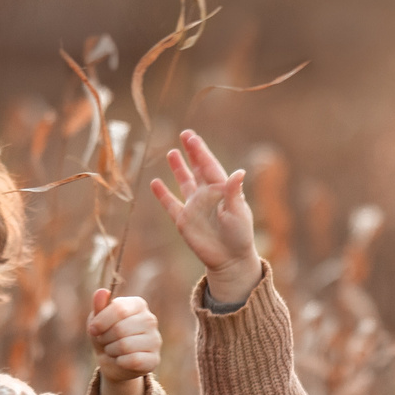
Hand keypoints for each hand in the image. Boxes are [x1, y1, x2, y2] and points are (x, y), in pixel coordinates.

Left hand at [87, 288, 160, 378]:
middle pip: (120, 329)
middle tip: (105, 341)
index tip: (93, 330)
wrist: (113, 362)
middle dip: (105, 338)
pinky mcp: (154, 359)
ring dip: (111, 351)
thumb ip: (99, 306)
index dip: (101, 321)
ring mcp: (155, 339)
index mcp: (138, 304)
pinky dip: (120, 362)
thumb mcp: (98, 320)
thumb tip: (101, 292)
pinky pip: (133, 360)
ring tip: (113, 350)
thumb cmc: (106, 336)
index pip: (119, 309)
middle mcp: (150, 319)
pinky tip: (121, 360)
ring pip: (125, 346)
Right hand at [147, 129, 260, 305]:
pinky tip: (155, 183)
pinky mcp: (183, 220)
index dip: (200, 151)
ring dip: (178, 168)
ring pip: (184, 182)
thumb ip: (234, 192)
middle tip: (185, 134)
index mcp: (221, 189)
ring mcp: (194, 206)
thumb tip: (239, 172)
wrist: (230, 260)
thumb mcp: (239, 213)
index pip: (209, 165)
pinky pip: (170, 204)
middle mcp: (206, 194)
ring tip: (172, 152)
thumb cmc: (239, 236)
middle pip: (197, 168)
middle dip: (191, 152)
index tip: (192, 138)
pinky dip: (162, 194)